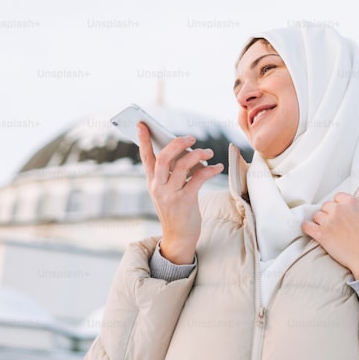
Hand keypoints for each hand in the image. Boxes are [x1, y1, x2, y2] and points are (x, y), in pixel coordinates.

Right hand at [136, 122, 223, 263]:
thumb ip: (170, 172)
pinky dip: (210, 170)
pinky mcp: (185, 201)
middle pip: (164, 158)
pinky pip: (198, 179)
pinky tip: (217, 167)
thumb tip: (184, 150)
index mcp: (152, 181)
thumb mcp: (166, 190)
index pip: (145, 157)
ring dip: (198, 155)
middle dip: (177, 143)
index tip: (142, 124)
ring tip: (208, 152)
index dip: (143, 140)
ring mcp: (170, 195)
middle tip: (191, 137)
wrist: (178, 236)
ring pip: (182, 166)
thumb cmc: (175, 208)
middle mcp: (158, 186)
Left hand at [301, 193, 358, 279]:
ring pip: (317, 216)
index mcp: (351, 202)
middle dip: (329, 214)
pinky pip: (307, 226)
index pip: (337, 197)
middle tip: (336, 225)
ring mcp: (329, 221)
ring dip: (320, 222)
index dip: (338, 206)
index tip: (341, 214)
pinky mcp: (321, 234)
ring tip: (328, 231)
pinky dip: (307, 228)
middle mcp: (338, 209)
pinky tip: (311, 230)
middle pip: (326, 206)